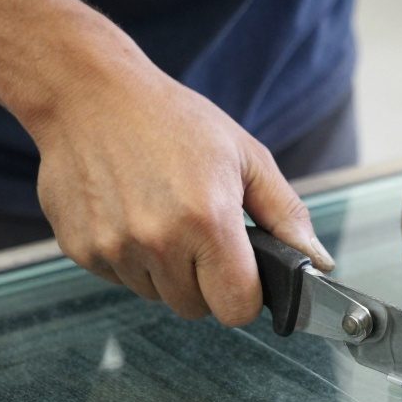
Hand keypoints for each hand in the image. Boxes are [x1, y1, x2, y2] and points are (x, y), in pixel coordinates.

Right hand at [33, 62, 333, 322]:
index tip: (241, 271)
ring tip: (160, 214)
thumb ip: (286, 215)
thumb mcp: (244, 156)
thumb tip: (319, 262)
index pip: (237, 308)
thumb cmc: (171, 120)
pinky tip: (129, 213)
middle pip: (196, 308)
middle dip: (204, 281)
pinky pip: (121, 280)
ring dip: (165, 271)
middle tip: (197, 231)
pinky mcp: (82, 250)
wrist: (87, 93)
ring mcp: (115, 248)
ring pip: (157, 296)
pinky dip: (130, 260)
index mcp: (208, 221)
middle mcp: (159, 241)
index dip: (244, 294)